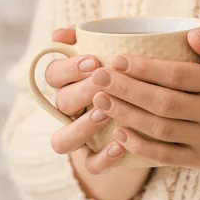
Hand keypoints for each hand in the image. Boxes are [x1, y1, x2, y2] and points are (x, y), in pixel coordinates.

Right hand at [45, 27, 126, 173]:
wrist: (146, 112)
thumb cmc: (125, 72)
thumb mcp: (112, 51)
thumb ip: (88, 37)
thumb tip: (59, 34)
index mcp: (68, 83)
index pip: (53, 73)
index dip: (69, 68)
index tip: (93, 60)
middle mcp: (68, 110)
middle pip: (61, 101)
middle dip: (82, 91)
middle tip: (104, 82)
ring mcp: (79, 137)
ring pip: (64, 139)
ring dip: (82, 126)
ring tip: (105, 114)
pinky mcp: (95, 159)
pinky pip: (91, 165)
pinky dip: (103, 159)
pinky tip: (120, 145)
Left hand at [90, 27, 199, 167]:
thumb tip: (190, 34)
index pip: (180, 76)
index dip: (146, 69)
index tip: (117, 60)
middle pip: (165, 104)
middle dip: (127, 91)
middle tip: (98, 78)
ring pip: (162, 130)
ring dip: (127, 116)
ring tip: (100, 101)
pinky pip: (166, 156)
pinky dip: (140, 146)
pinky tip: (117, 132)